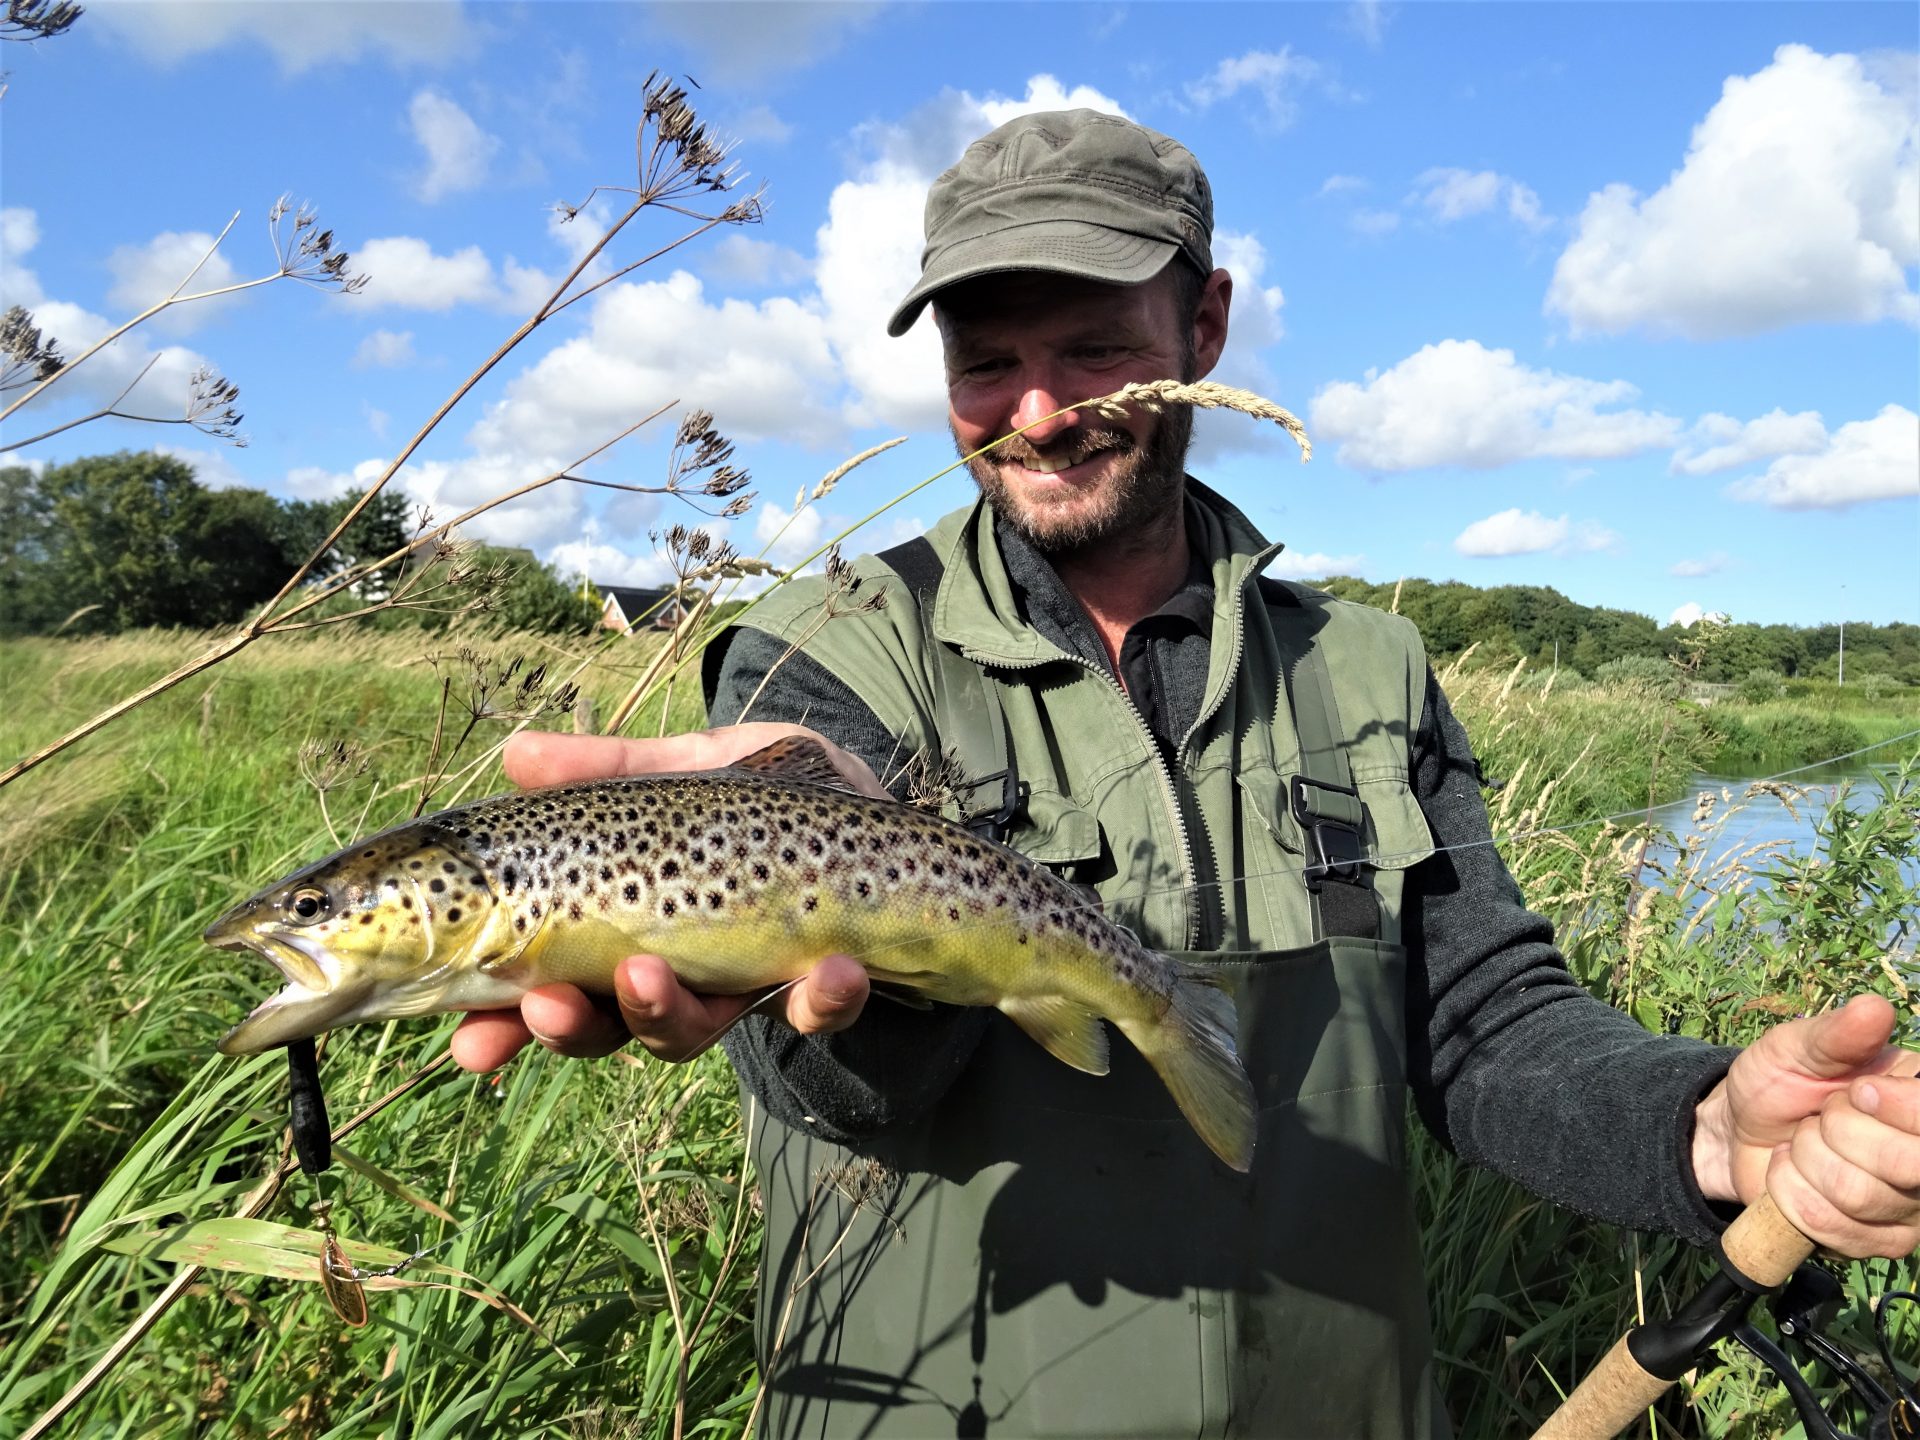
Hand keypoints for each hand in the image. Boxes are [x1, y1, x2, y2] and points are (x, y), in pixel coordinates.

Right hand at [448, 722, 882, 1073]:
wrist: (882, 800)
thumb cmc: (773, 791)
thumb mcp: (689, 768)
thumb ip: (612, 769)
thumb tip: (516, 753)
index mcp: (630, 924)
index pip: (553, 986)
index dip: (507, 1023)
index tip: (468, 1044)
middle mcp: (682, 970)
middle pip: (609, 1026)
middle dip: (572, 1027)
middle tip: (546, 1006)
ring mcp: (752, 985)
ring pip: (695, 1030)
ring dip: (665, 1013)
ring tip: (648, 976)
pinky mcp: (827, 984)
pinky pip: (820, 1010)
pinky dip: (822, 998)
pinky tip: (828, 971)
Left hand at [1692, 994, 1919, 1257]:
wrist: (1739, 1133)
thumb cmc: (1779, 1082)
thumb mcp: (1796, 1048)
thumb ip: (1835, 1035)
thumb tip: (1875, 1009)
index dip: (1890, 1106)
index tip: (1856, 1091)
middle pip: (1903, 1165)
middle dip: (1834, 1134)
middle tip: (1819, 1119)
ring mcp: (1909, 1207)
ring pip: (1857, 1196)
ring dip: (1807, 1164)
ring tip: (1802, 1145)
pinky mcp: (1878, 1242)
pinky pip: (1831, 1227)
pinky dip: (1793, 1195)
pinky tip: (1793, 1176)